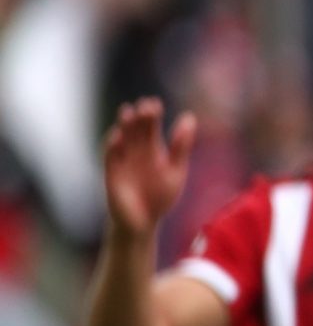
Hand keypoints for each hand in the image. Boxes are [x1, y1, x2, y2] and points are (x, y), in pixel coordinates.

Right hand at [100, 99, 195, 237]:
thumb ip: (181, 146)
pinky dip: (112, 147)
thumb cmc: (160, 196)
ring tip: (128, 112)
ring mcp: (122, 162)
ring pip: (121, 140)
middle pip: (136, 130)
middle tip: (145, 104)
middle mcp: (134, 152)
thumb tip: (189, 117)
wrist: (144, 222)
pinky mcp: (112, 175)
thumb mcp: (176, 170)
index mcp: (151, 150)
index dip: (152, 115)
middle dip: (139, 118)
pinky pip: (110, 158)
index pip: (150, 127)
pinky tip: (118, 136)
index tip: (155, 103)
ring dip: (124, 127)